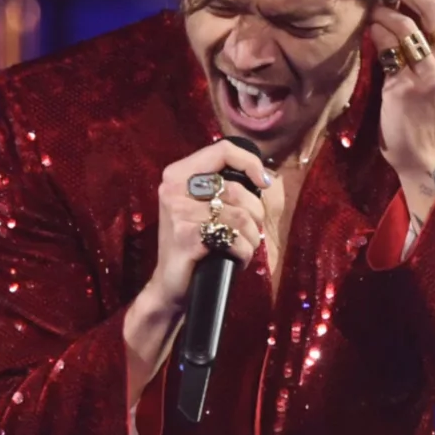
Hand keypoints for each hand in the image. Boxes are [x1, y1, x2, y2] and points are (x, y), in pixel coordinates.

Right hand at [150, 140, 269, 313]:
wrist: (169, 284)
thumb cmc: (193, 242)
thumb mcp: (201, 206)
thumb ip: (222, 186)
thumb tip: (262, 178)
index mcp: (178, 174)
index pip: (222, 151)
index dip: (250, 163)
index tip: (264, 183)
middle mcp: (174, 189)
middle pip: (235, 189)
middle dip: (255, 213)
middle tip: (252, 230)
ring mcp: (178, 213)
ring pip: (239, 217)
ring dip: (252, 238)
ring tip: (245, 247)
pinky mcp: (186, 238)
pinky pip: (233, 239)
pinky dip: (243, 252)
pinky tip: (237, 259)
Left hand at [369, 0, 434, 180]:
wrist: (425, 153)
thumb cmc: (423, 109)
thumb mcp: (431, 69)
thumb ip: (419, 38)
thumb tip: (391, 0)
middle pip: (430, 3)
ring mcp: (434, 70)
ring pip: (405, 22)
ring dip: (381, 9)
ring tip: (365, 4)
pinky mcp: (412, 84)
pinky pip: (389, 47)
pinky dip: (375, 33)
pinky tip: (365, 29)